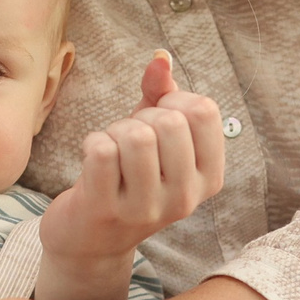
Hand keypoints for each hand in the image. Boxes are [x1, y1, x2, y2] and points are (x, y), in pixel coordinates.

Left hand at [37, 52, 226, 263]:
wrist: (90, 241)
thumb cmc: (127, 178)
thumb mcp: (154, 136)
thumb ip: (161, 95)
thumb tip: (160, 59)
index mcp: (208, 178)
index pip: (205, 111)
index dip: (174, 100)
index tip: (158, 117)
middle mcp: (185, 198)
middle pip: (170, 121)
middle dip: (141, 116)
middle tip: (128, 139)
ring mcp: (146, 209)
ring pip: (136, 135)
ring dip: (114, 131)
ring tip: (111, 150)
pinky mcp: (106, 211)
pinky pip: (102, 151)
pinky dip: (92, 142)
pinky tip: (92, 160)